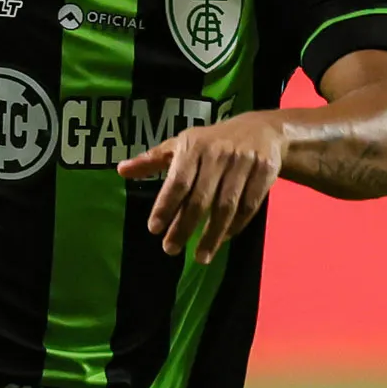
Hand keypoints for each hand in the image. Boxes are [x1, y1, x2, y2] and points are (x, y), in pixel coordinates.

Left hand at [118, 111, 287, 263]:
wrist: (263, 130)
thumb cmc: (212, 141)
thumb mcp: (182, 145)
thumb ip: (152, 160)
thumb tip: (121, 170)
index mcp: (194, 147)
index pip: (178, 181)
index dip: (166, 206)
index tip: (154, 229)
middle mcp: (218, 154)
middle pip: (201, 198)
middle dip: (184, 227)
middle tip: (170, 249)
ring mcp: (244, 163)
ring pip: (226, 206)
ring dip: (212, 235)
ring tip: (200, 257)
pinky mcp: (265, 172)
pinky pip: (248, 206)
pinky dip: (236, 226)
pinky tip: (223, 240)